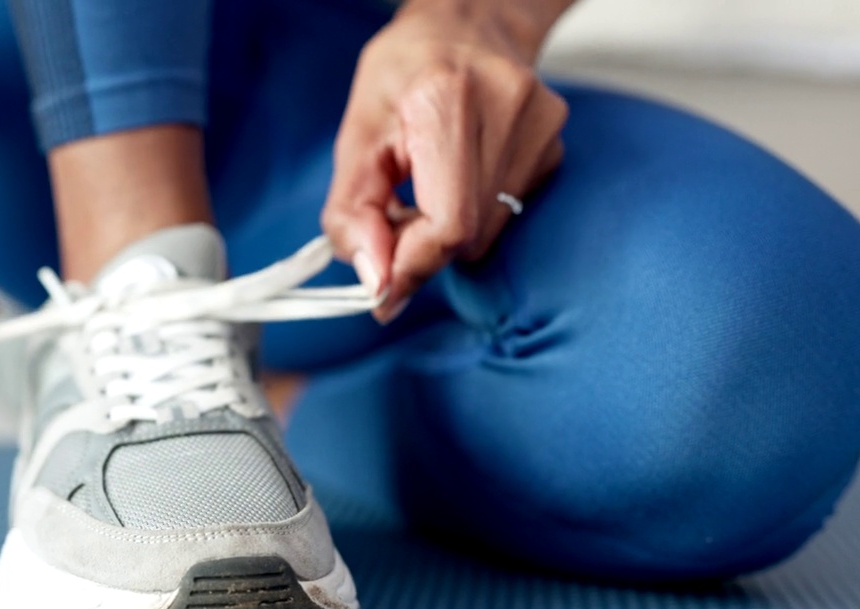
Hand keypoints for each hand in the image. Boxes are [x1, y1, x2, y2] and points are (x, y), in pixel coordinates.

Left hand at [322, 0, 569, 322]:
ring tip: (426, 188)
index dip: (412, 265)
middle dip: (420, 247)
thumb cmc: (405, 72)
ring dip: (446, 231)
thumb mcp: (356, 136)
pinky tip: (459, 176)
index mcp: (446, 102)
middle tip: (393, 221)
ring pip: (487, 231)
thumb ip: (352, 212)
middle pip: (466, 235)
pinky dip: (472, 213)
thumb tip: (373, 278)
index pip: (447, 223)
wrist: (467, 24)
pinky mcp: (554, 147)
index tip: (382, 285)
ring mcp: (541, 129)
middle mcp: (506, 111)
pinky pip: (506, 212)